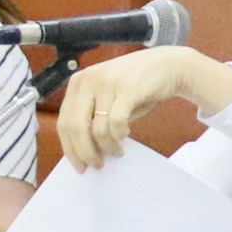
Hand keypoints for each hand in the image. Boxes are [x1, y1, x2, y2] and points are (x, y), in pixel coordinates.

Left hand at [55, 47, 231, 168]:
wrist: (167, 65)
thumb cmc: (135, 86)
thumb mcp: (106, 97)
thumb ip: (92, 116)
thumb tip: (82, 150)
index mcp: (78, 82)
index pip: (64, 122)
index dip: (70, 148)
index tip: (79, 166)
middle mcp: (88, 79)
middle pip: (75, 127)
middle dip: (85, 152)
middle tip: (97, 165)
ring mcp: (107, 82)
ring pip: (97, 128)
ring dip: (108, 147)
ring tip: (117, 151)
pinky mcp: (127, 87)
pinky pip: (116, 122)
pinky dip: (120, 134)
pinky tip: (125, 135)